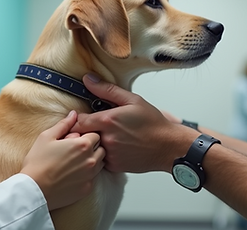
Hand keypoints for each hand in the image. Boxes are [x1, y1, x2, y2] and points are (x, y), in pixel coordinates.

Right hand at [20, 110, 104, 210]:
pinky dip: (87, 174)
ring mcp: (90, 176)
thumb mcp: (47, 137)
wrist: (34, 190)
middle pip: (101, 148)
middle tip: (74, 150)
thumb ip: (64, 124)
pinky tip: (72, 175)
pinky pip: (93, 178)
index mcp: (83, 145)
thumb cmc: (38, 163)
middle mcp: (91, 160)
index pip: (96, 134)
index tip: (76, 139)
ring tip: (73, 162)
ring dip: (91, 160)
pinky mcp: (87, 188)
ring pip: (100, 163)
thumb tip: (74, 114)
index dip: (86, 135)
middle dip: (92, 147)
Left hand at [71, 74, 195, 173]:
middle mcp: (106, 139)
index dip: (79, 119)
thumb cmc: (152, 123)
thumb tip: (88, 80)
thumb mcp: (132, 100)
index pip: (78, 121)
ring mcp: (110, 154)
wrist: (167, 146)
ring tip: (110, 137)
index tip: (86, 116)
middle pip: (82, 136)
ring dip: (95, 143)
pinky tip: (116, 147)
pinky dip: (104, 154)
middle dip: (86, 131)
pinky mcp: (114, 166)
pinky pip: (100, 159)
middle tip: (97, 127)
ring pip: (91, 148)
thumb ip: (107, 90)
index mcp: (108, 121)